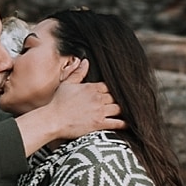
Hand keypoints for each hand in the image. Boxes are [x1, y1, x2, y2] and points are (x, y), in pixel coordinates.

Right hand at [6, 67, 123, 151]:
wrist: (53, 120)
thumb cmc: (57, 103)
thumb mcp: (67, 84)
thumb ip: (78, 72)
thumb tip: (86, 61)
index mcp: (92, 88)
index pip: (109, 85)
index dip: (114, 88)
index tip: (119, 89)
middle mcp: (98, 98)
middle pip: (116, 96)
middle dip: (121, 98)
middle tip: (130, 100)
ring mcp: (99, 111)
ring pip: (118, 108)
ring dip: (125, 109)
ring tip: (132, 110)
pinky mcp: (99, 124)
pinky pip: (116, 123)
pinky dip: (124, 123)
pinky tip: (130, 123)